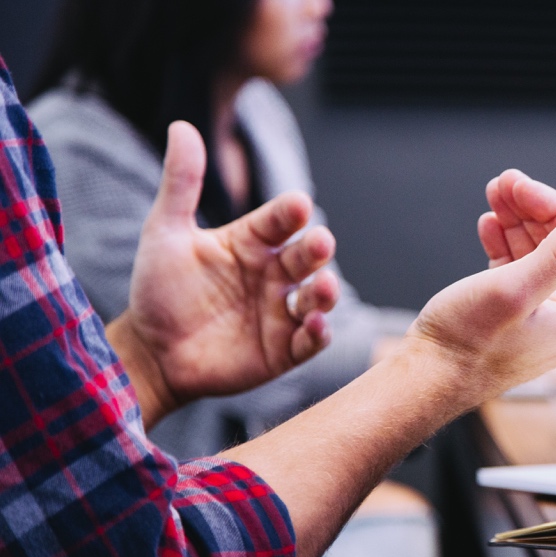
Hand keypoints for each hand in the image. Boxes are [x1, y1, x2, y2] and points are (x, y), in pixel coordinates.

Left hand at [114, 121, 338, 425]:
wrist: (150, 352)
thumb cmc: (159, 290)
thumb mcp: (165, 233)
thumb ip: (181, 183)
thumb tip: (181, 126)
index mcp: (252, 242)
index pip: (279, 220)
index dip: (290, 212)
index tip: (297, 204)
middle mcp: (273, 274)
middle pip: (306, 257)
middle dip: (317, 249)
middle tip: (320, 243)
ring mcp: (281, 312)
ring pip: (317, 297)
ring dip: (326, 292)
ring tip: (324, 288)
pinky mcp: (283, 350)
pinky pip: (310, 341)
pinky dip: (318, 333)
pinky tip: (315, 325)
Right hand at [405, 169, 555, 398]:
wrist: (426, 380)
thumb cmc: (466, 343)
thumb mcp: (515, 289)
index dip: (550, 205)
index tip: (517, 183)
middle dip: (531, 209)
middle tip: (502, 182)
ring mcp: (541, 318)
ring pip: (536, 254)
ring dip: (516, 222)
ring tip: (493, 195)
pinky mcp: (514, 317)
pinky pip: (518, 271)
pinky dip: (504, 245)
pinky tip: (489, 226)